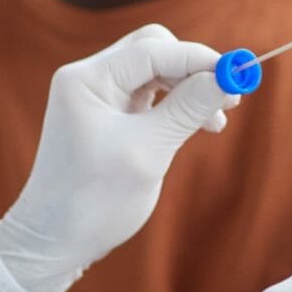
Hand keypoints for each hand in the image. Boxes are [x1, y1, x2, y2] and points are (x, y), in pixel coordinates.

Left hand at [0, 25, 237, 291]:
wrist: (54, 241)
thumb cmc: (93, 200)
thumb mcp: (148, 151)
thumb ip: (187, 109)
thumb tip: (227, 76)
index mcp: (86, 80)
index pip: (151, 50)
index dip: (198, 59)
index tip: (237, 75)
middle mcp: (89, 80)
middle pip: (153, 51)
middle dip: (193, 70)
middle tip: (229, 99)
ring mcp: (98, 98)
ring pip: (155, 72)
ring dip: (189, 89)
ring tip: (216, 122)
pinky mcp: (109, 117)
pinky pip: (150, 95)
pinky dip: (177, 105)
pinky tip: (197, 125)